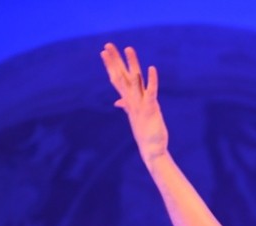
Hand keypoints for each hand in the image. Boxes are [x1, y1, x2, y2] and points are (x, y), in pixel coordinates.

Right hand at [100, 43, 168, 164]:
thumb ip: (126, 106)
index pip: (117, 79)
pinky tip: (151, 68)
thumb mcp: (135, 116)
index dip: (111, 66)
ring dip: (132, 64)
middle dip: (115, 61)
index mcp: (129, 101)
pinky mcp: (151, 109)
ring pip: (134, 80)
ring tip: (128, 48)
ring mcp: (140, 104)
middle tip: (107, 45)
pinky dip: (151, 80)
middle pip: (121, 76)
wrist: (151, 150)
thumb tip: (118, 102)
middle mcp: (132, 100)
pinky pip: (151, 92)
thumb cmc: (145, 133)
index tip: (104, 52)